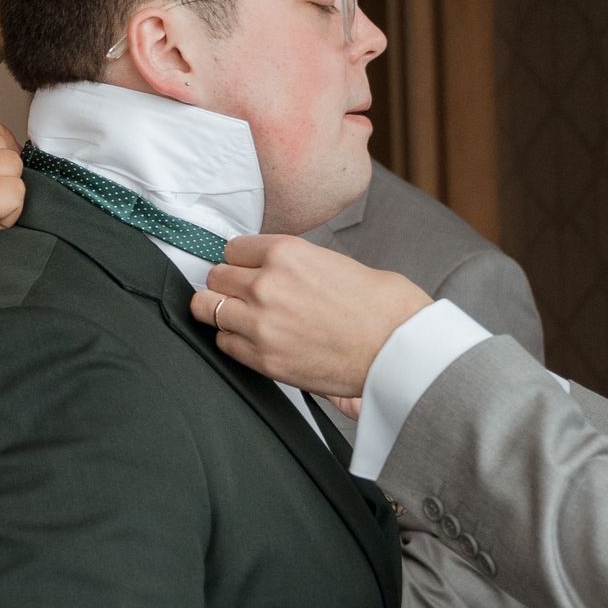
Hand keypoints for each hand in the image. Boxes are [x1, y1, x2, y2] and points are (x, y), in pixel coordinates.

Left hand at [193, 236, 428, 397]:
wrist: (400, 349)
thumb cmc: (382, 307)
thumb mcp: (334, 262)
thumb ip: (295, 264)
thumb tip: (275, 270)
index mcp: (286, 253)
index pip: (233, 248)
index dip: (241, 261)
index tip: (246, 269)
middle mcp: (267, 284)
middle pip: (215, 277)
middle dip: (226, 285)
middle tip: (241, 295)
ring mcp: (261, 324)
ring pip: (208, 310)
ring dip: (223, 312)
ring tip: (242, 318)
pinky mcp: (264, 359)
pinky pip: (224, 344)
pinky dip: (234, 342)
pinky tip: (254, 341)